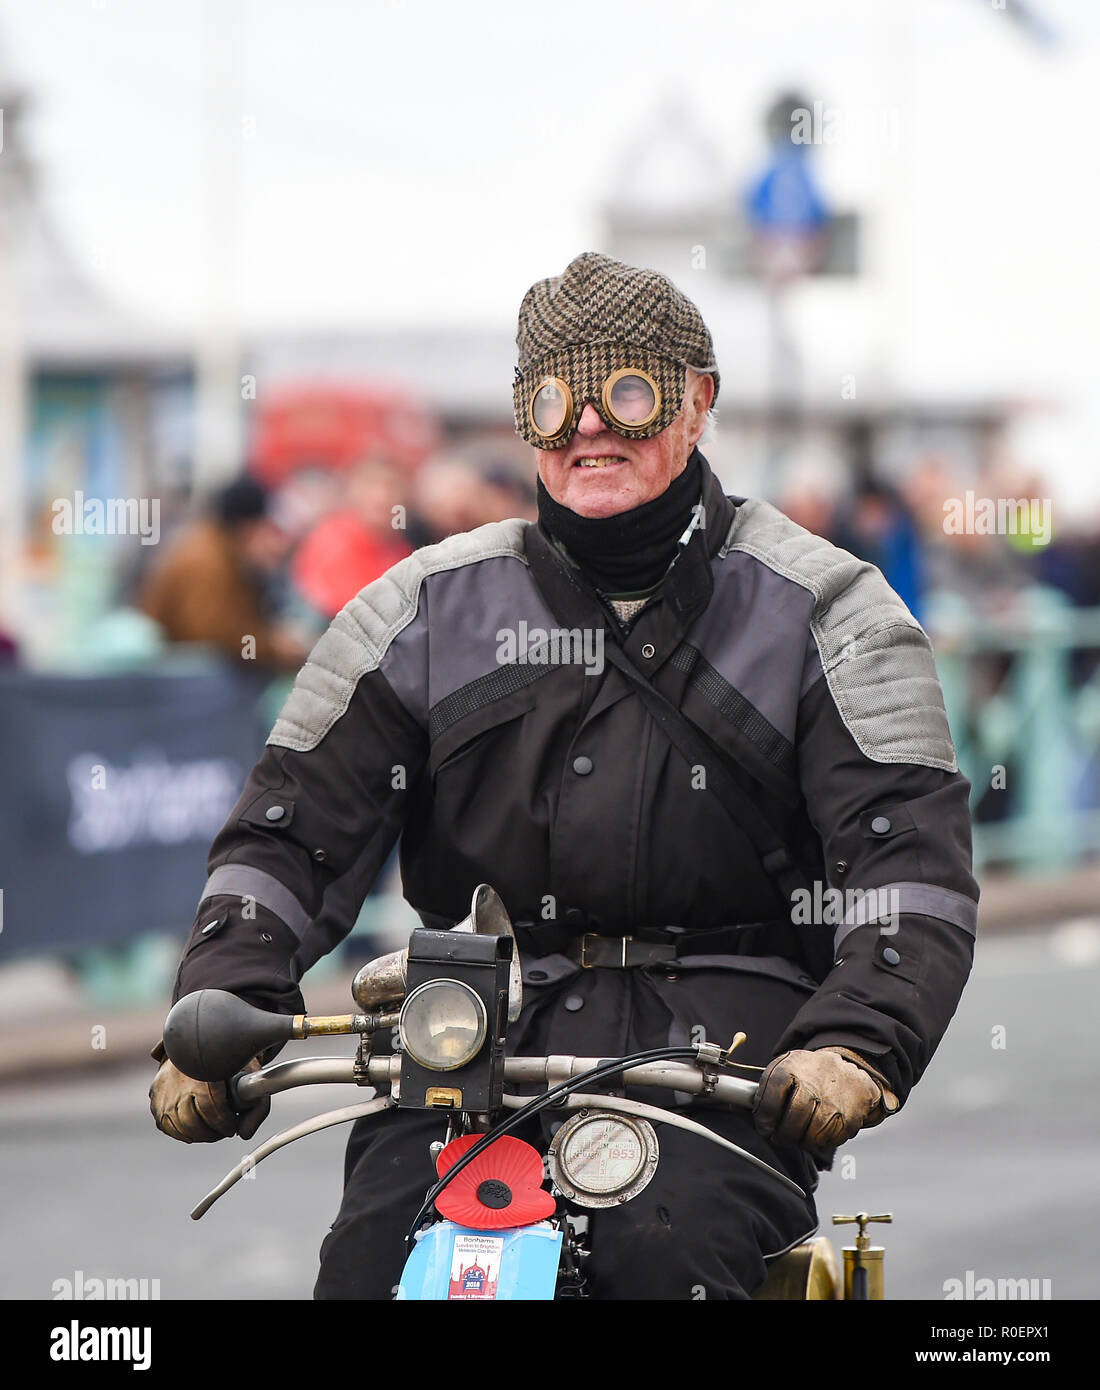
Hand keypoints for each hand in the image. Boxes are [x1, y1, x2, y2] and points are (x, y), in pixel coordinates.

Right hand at [149, 1055, 268, 1143]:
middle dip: (212, 1132)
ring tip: (212, 1131)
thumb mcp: (251, 1074)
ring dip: (197, 1135)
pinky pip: (165, 1123)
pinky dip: (180, 1131)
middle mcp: (180, 1078)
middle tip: (224, 1131)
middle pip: (192, 1121)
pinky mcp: (155, 1093)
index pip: (212, 1108)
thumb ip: (257, 1106)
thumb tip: (244, 1135)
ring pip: (177, 1125)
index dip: (224, 1123)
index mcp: (204, 1068)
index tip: (232, 1126)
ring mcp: (164, 1086)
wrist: (199, 1038)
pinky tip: (195, 1129)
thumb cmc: (228, 1058)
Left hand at [752, 1047, 898, 1158]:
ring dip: (801, 1140)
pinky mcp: (848, 1119)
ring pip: (810, 1136)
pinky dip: (820, 1141)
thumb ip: (768, 1087)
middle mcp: (814, 1083)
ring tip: (798, 1133)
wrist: (850, 1074)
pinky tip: (817, 1131)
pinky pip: (828, 1141)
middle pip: (791, 1123)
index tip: (764, 1126)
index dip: (764, 1119)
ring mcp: (833, 1102)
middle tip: (779, 1136)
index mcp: (792, 1067)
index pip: (771, 1100)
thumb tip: (738, 1104)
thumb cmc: (812, 1074)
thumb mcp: (787, 1067)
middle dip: (782, 1135)